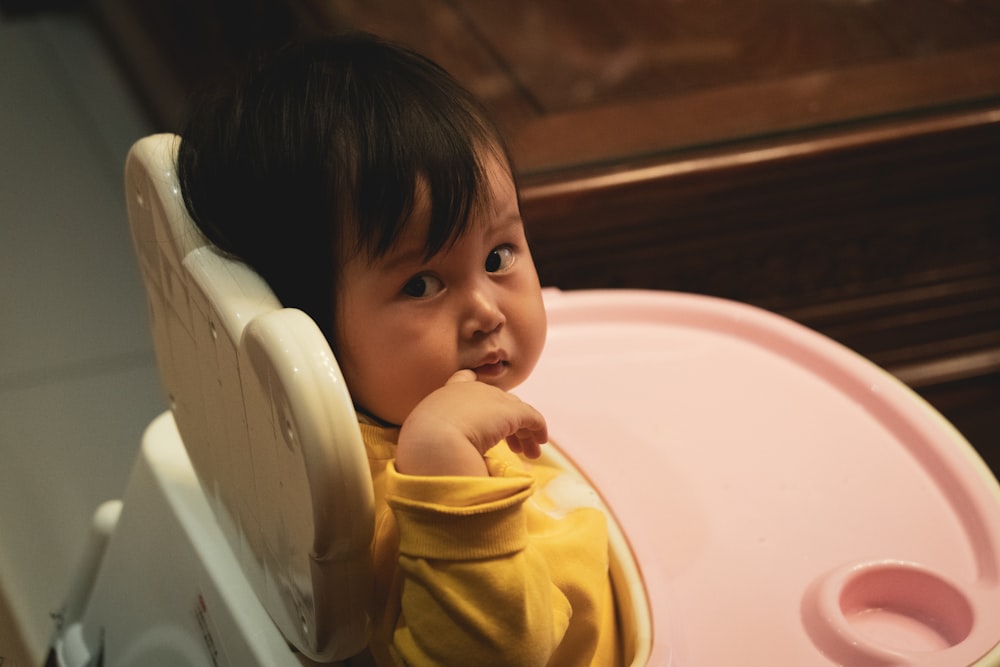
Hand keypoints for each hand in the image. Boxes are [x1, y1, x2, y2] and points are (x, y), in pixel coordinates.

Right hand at [395, 370, 547, 475]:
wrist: (432, 445)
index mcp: (444, 397)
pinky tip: (540, 442)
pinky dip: (537, 429)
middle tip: (516, 448)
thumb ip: (441, 440)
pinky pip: (530, 417)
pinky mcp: (509, 410)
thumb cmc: (425, 451)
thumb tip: (453, 457)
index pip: (463, 381)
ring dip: (524, 433)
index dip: (477, 392)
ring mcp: (490, 397)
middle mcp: (468, 390)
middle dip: (507, 424)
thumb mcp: (427, 440)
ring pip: (515, 411)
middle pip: (496, 402)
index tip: (486, 408)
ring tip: (531, 454)